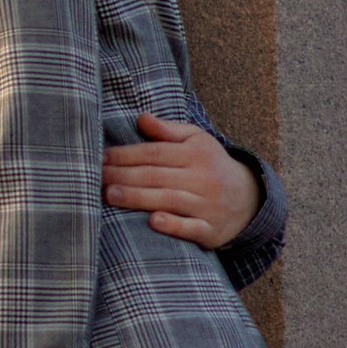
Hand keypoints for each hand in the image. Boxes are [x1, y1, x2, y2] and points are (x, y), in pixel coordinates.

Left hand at [102, 112, 260, 249]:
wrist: (250, 199)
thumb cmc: (211, 165)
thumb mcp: (197, 140)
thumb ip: (168, 130)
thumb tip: (141, 117)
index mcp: (196, 154)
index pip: (155, 153)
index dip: (127, 155)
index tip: (101, 157)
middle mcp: (203, 178)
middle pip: (157, 176)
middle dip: (124, 176)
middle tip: (96, 177)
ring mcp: (208, 205)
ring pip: (170, 199)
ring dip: (138, 198)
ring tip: (110, 195)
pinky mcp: (211, 230)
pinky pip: (191, 228)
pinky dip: (173, 225)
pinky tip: (153, 222)